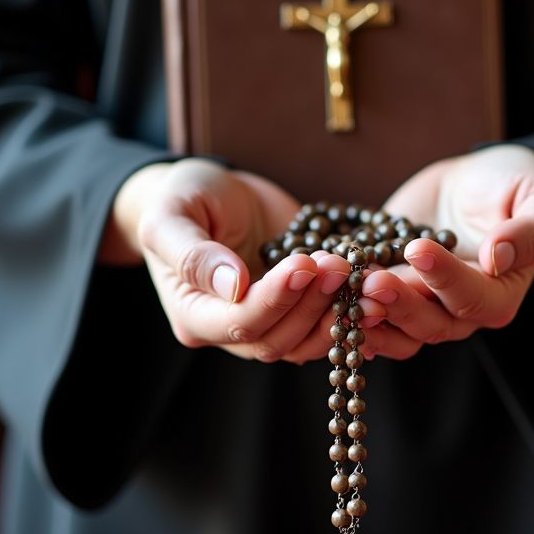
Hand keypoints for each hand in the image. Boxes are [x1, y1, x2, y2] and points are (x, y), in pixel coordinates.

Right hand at [100, 159, 351, 359]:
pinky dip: (346, 310)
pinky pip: (322, 326)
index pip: (239, 323)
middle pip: (275, 340)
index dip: (275, 299)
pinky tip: (362, 284)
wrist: (211, 190)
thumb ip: (193, 254)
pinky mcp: (294, 308)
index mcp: (193, 314)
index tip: (303, 264)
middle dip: (311, 303)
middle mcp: (228, 330)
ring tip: (349, 268)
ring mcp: (266, 321)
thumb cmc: (182, 198)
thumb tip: (234, 286)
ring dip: (333, 311)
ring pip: (303, 343)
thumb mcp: (171, 216)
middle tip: (336, 263)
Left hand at [342, 145, 533, 354]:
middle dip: (398, 306)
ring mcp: (422, 302)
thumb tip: (501, 255)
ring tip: (344, 291)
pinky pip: (369, 313)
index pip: (474, 300)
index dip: (446, 280)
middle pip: (430, 325)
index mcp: (502, 291)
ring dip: (368, 318)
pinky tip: (325, 294)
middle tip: (371, 280)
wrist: (478, 178)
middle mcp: (461, 309)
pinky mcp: (391, 288)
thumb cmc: (519, 183)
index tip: (419, 248)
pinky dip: (346, 310)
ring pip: (395, 330)